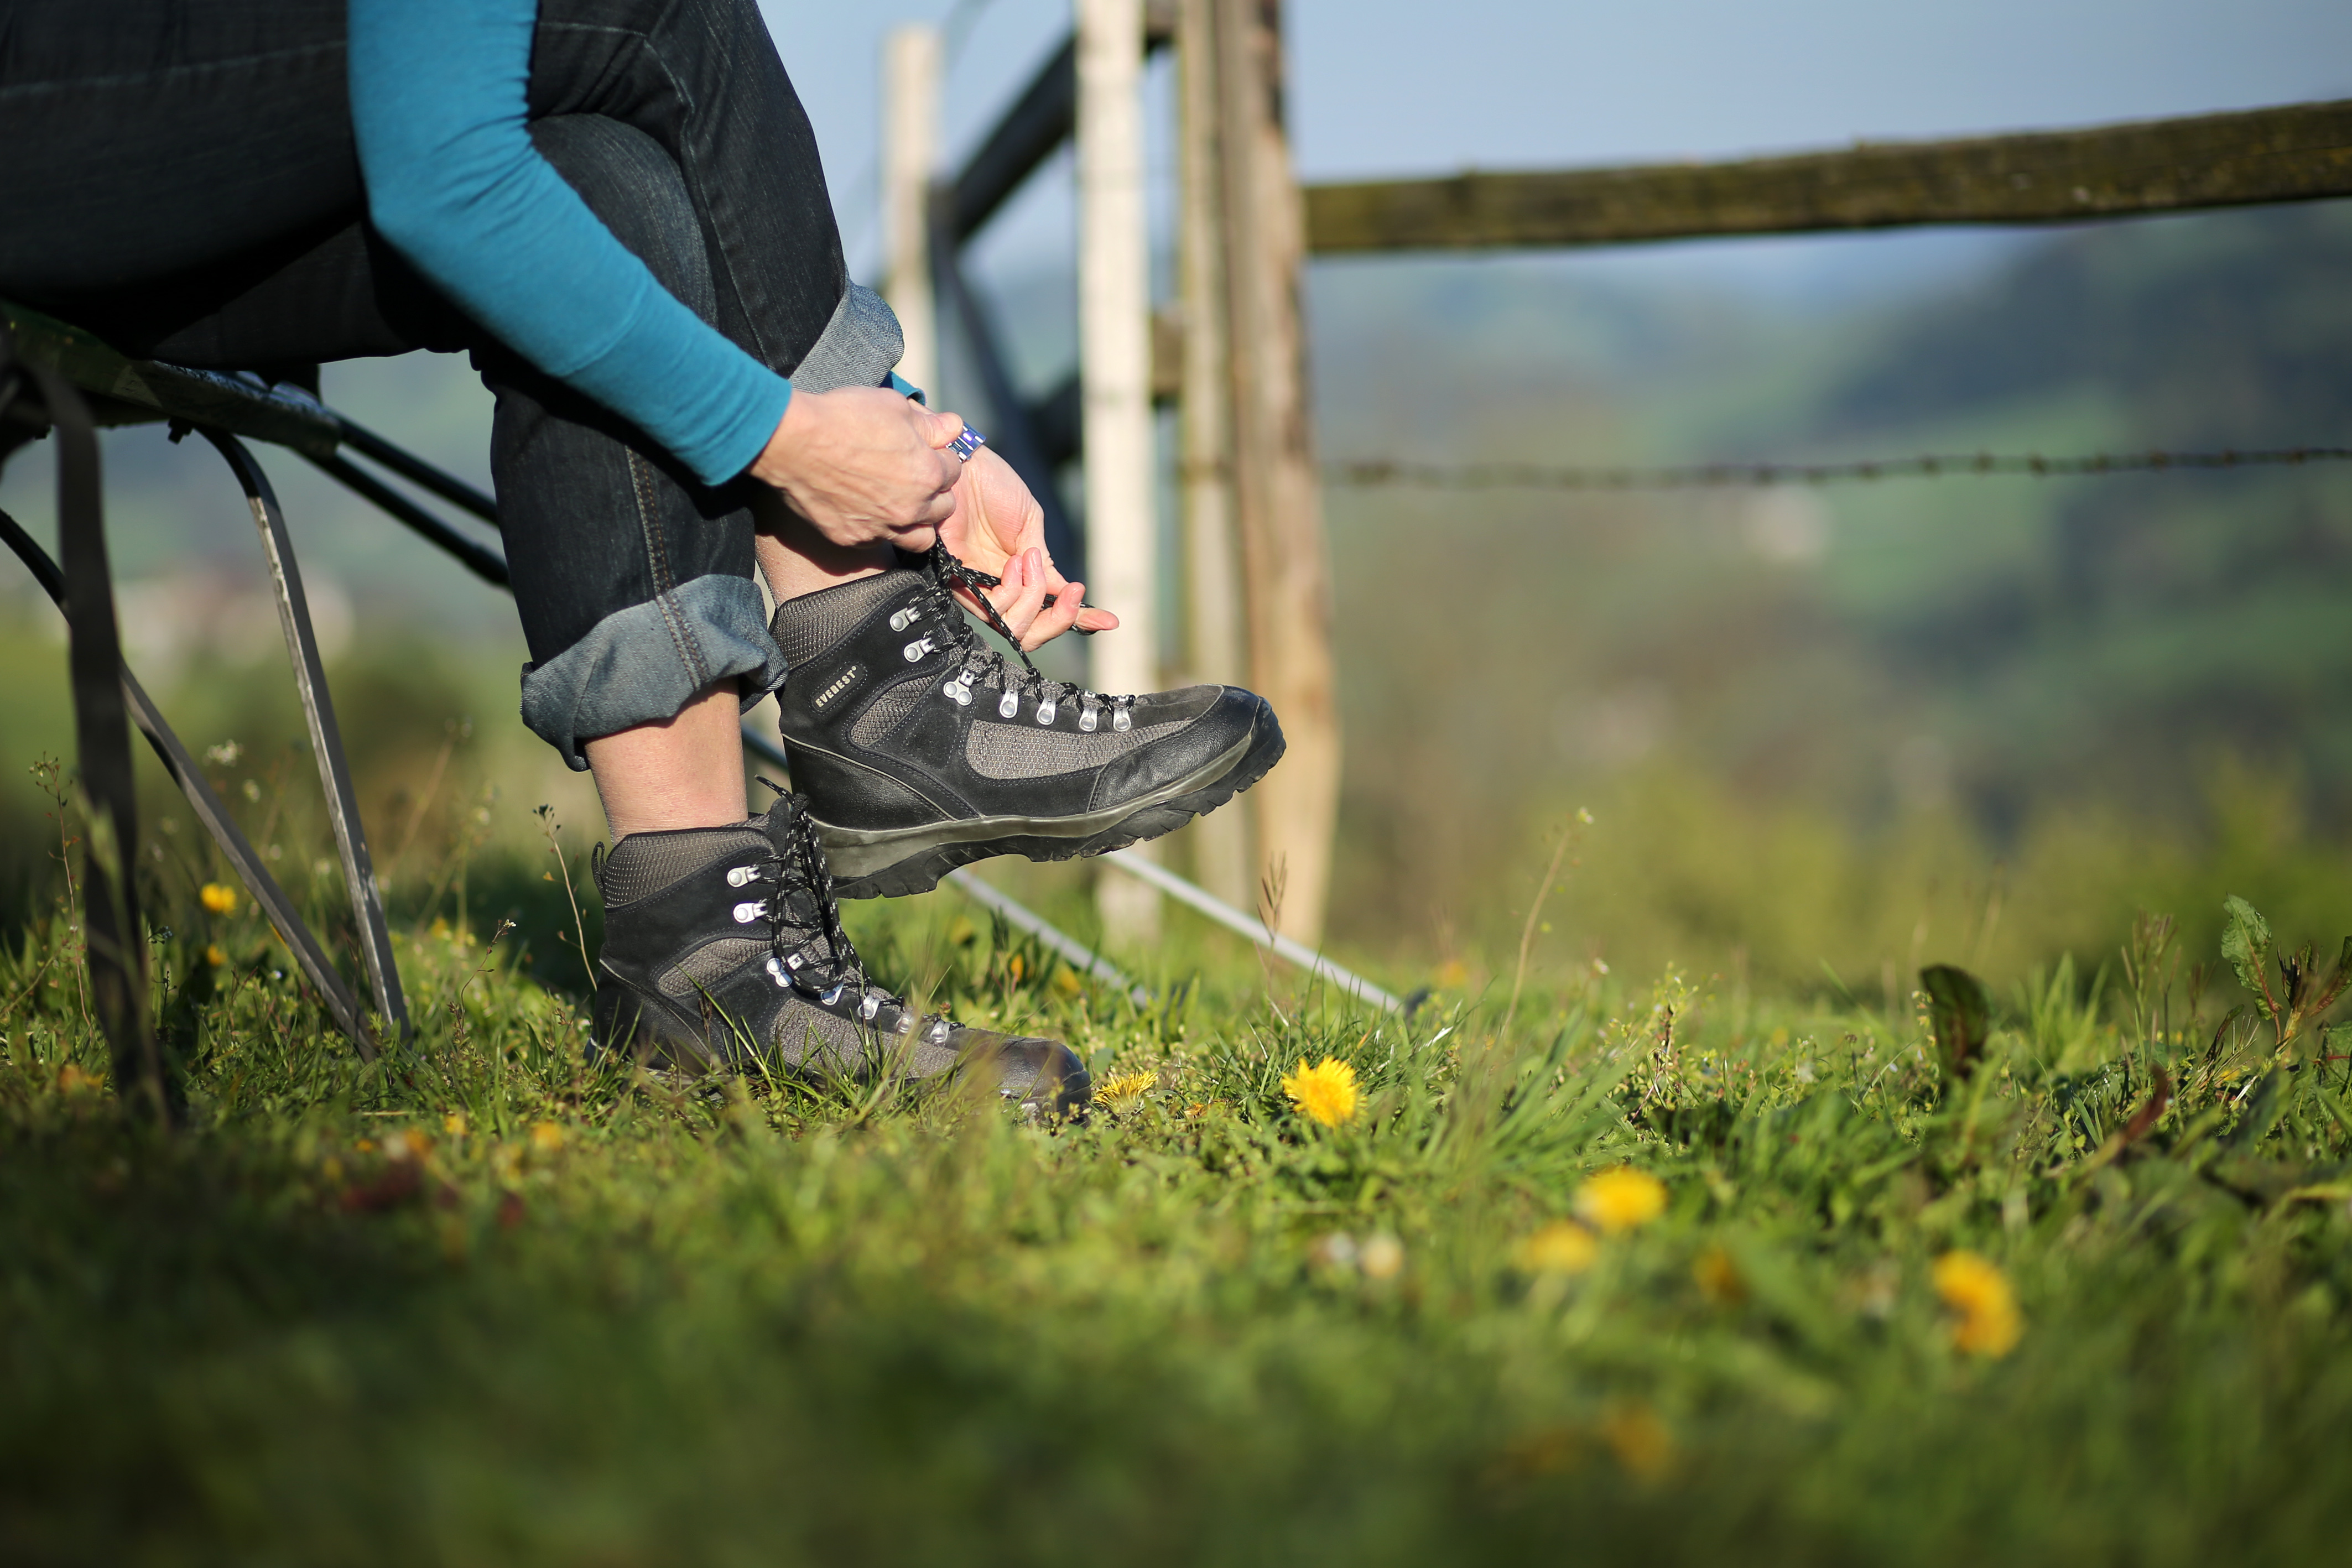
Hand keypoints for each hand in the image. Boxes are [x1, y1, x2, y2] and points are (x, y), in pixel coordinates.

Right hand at [748, 386, 962, 548]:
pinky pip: (878, 542)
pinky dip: (879, 529)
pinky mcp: (854, 538)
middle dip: (935, 493)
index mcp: (927, 473)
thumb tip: (955, 427)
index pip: (954, 471)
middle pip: (944, 509)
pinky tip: (867, 511)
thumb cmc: (844, 417)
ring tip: (901, 505)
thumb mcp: (893, 407)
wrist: (794, 441)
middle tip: (915, 478)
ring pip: (919, 539)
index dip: (941, 458)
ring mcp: (882, 528)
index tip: (927, 453)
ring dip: (917, 523)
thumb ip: (930, 424)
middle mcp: (910, 508)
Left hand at [937, 445, 1119, 648]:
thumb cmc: (994, 487)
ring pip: (1013, 626)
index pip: (1046, 614)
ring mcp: (977, 587)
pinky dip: (1014, 588)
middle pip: (1028, 633)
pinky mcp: (958, 581)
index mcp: (1018, 575)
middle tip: (1071, 593)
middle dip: (1058, 621)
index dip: (1077, 622)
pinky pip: (992, 607)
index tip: (1109, 620)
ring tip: (1029, 558)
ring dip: (1034, 595)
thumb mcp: (1031, 525)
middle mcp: (997, 587)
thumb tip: (1068, 593)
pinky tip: (1016, 560)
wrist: (963, 465)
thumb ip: (1044, 563)